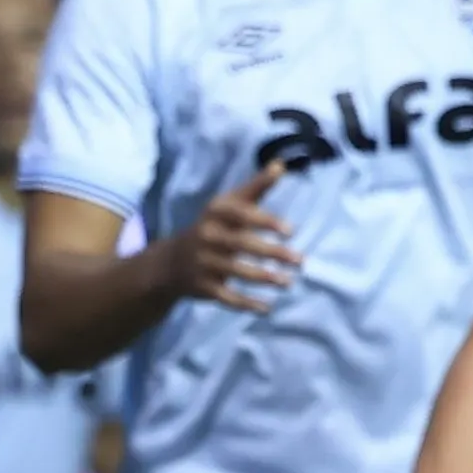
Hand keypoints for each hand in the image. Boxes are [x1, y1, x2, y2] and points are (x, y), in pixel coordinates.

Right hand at [154, 163, 303, 311]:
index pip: (242, 214)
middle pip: (242, 244)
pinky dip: (246, 304)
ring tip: (288, 283)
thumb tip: (281, 164)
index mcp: (216, 212)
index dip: (266, 222)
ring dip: (264, 278)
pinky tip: (267, 307)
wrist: (171, 262)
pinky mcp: (202, 286)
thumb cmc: (213, 227)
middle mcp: (207, 235)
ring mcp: (202, 262)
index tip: (291, 231)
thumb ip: (256, 188)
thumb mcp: (229, 204)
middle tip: (300, 261)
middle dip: (272, 253)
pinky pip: (227, 297)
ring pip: (236, 272)